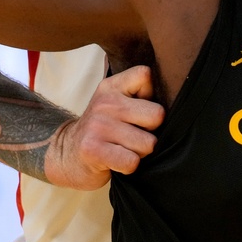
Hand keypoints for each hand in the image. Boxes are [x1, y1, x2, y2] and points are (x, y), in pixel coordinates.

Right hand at [45, 65, 164, 188]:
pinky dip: (129, 166)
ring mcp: (98, 126)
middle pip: (156, 115)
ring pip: (148, 143)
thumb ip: (139, 95)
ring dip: (140, 152)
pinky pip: (132, 162)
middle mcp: (105, 102)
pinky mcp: (93, 150)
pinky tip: (116, 161)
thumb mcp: (115, 103)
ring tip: (123, 149)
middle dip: (151, 131)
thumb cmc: (103, 130)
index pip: (146, 75)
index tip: (139, 110)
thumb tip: (176, 95)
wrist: (65, 154)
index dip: (151, 96)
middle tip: (134, 136)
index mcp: (112, 86)